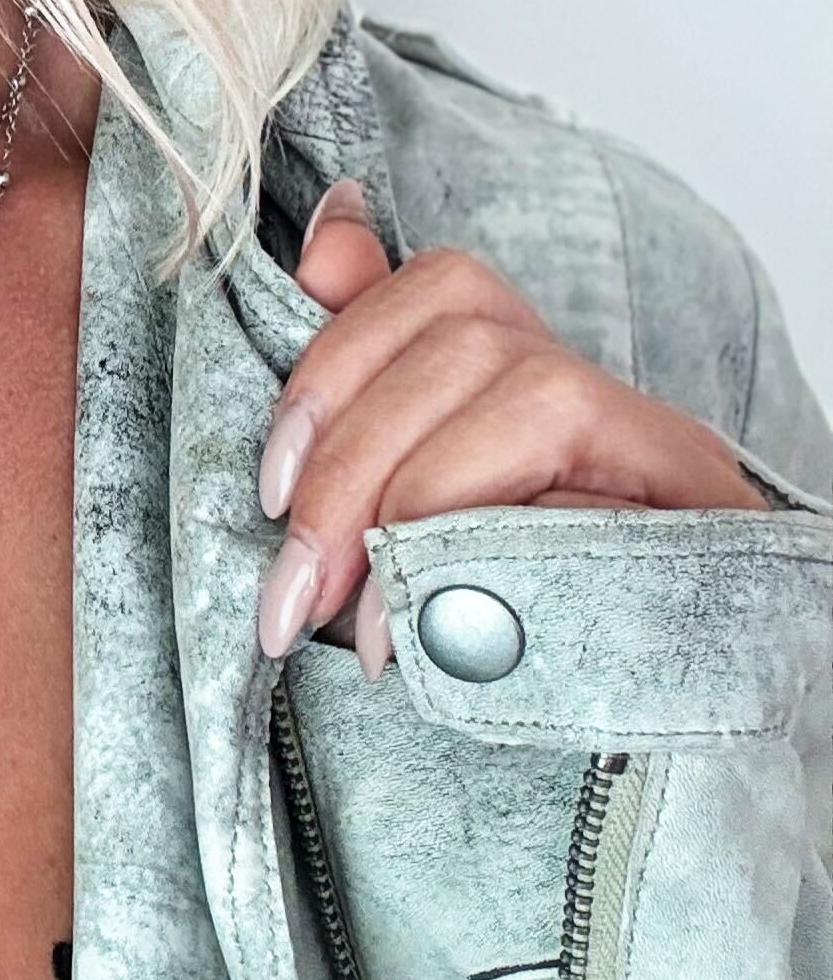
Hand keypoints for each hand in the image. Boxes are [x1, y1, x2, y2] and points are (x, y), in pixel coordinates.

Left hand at [256, 179, 765, 677]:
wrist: (636, 751)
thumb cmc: (489, 626)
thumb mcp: (393, 510)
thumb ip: (356, 382)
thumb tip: (329, 227)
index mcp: (522, 378)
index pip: (438, 286)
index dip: (333, 366)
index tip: (271, 487)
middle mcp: (600, 397)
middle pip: (463, 347)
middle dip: (348, 472)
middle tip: (293, 595)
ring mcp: (661, 452)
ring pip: (528, 398)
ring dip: (413, 512)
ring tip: (363, 629)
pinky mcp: (708, 517)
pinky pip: (591, 492)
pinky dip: (491, 554)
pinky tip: (437, 639)